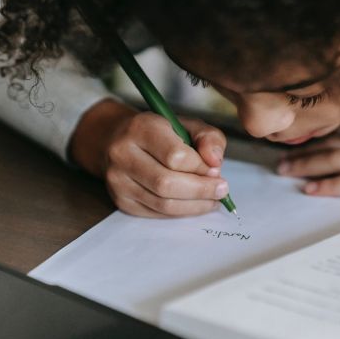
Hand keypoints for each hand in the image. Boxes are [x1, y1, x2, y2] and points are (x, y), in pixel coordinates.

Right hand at [70, 99, 228, 216]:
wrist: (119, 140)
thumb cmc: (160, 133)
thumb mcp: (188, 125)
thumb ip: (208, 139)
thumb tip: (215, 164)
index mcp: (141, 128)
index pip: (175, 156)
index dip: (201, 168)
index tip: (217, 172)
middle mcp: (123, 153)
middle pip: (166, 183)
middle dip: (200, 191)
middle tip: (221, 191)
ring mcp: (118, 179)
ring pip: (162, 203)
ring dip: (194, 206)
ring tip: (212, 201)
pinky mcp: (120, 199)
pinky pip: (156, 213)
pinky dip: (180, 212)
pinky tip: (193, 205)